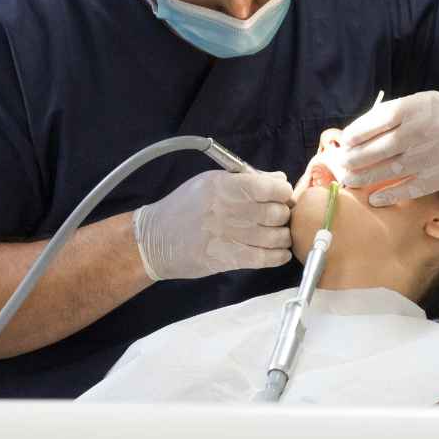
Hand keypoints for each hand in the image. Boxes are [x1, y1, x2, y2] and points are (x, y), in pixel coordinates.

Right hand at [133, 170, 292, 279]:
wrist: (155, 238)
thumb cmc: (184, 206)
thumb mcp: (210, 182)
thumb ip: (246, 180)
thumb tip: (280, 179)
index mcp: (222, 185)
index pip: (268, 187)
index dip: (282, 192)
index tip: (281, 195)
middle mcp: (226, 209)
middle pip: (275, 213)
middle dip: (283, 215)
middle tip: (279, 217)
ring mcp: (226, 235)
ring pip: (274, 237)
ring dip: (282, 237)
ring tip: (278, 235)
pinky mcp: (225, 258)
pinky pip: (263, 258)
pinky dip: (277, 256)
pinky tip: (279, 253)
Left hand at [336, 91, 438, 205]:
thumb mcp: (422, 105)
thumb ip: (393, 115)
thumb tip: (354, 134)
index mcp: (420, 107)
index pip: (383, 118)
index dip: (360, 131)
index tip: (344, 141)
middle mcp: (428, 129)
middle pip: (384, 146)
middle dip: (357, 157)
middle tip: (340, 165)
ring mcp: (436, 154)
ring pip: (393, 168)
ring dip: (367, 177)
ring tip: (349, 180)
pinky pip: (412, 188)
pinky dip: (391, 195)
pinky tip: (374, 199)